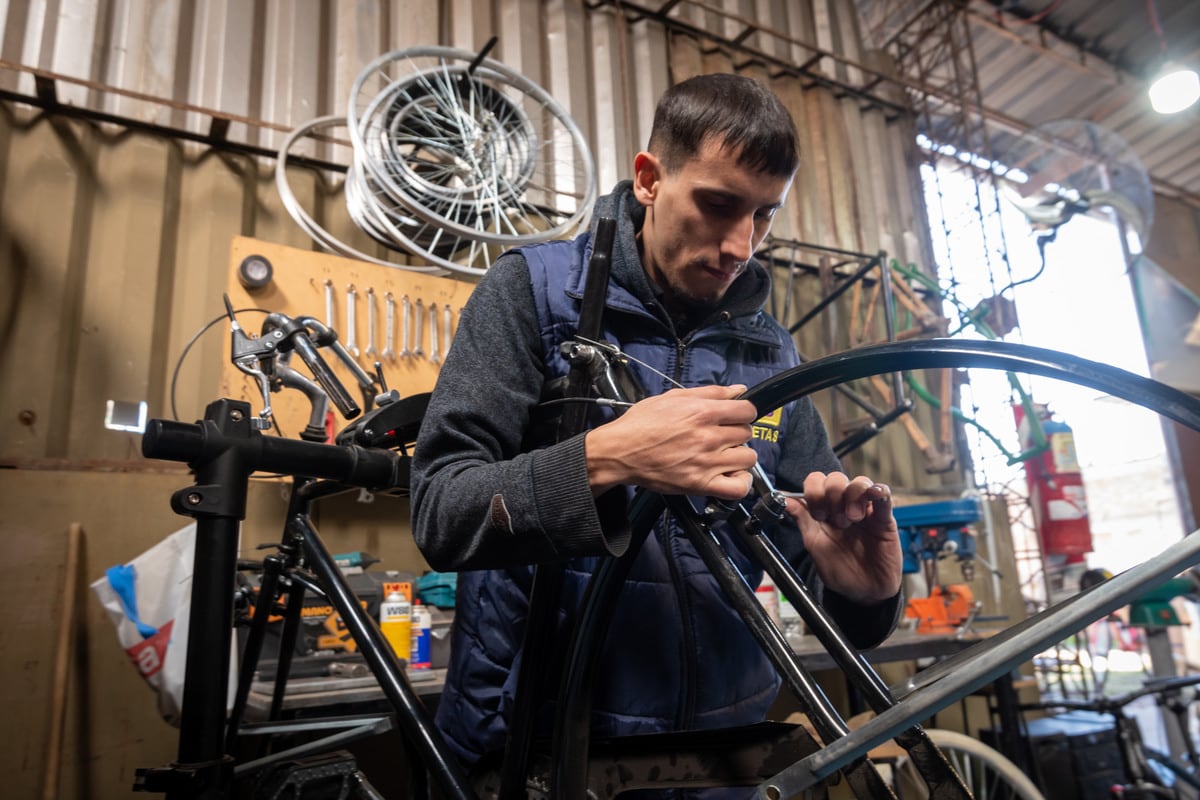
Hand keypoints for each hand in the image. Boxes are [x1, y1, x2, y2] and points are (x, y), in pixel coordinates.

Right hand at [585, 384, 758, 497]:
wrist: (620, 452)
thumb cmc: (641, 425)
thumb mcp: (673, 398)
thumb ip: (710, 392)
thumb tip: (738, 390)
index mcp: (702, 412)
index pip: (747, 410)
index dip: (744, 411)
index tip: (736, 416)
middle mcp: (708, 437)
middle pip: (746, 433)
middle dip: (736, 431)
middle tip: (721, 435)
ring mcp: (706, 462)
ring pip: (748, 458)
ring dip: (739, 455)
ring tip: (725, 454)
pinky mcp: (700, 484)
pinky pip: (738, 488)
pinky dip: (741, 482)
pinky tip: (732, 474)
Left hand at [784, 472, 902, 604]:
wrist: (863, 593)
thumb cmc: (839, 570)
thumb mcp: (815, 545)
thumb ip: (802, 520)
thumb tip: (784, 499)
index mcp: (825, 510)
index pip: (816, 482)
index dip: (814, 491)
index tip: (817, 513)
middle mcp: (844, 506)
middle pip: (836, 478)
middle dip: (831, 495)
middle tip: (835, 519)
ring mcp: (865, 510)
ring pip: (859, 483)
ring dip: (852, 496)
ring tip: (852, 519)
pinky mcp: (885, 518)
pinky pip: (884, 495)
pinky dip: (878, 490)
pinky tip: (873, 495)